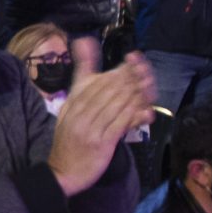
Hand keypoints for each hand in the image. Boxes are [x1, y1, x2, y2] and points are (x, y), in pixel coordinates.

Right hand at [46, 55, 154, 195]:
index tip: (133, 61)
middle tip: (147, 71)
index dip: (118, 69)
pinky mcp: (101, 143)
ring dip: (136, 94)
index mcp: (72, 103)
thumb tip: (83, 41)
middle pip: (108, 90)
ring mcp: (90, 128)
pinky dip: (134, 115)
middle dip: (130, 78)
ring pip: (116, 105)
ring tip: (149, 86)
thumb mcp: (69, 108)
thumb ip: (81, 78)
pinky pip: (120, 124)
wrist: (62, 171)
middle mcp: (79, 113)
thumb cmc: (69, 139)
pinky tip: (145, 110)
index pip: (96, 80)